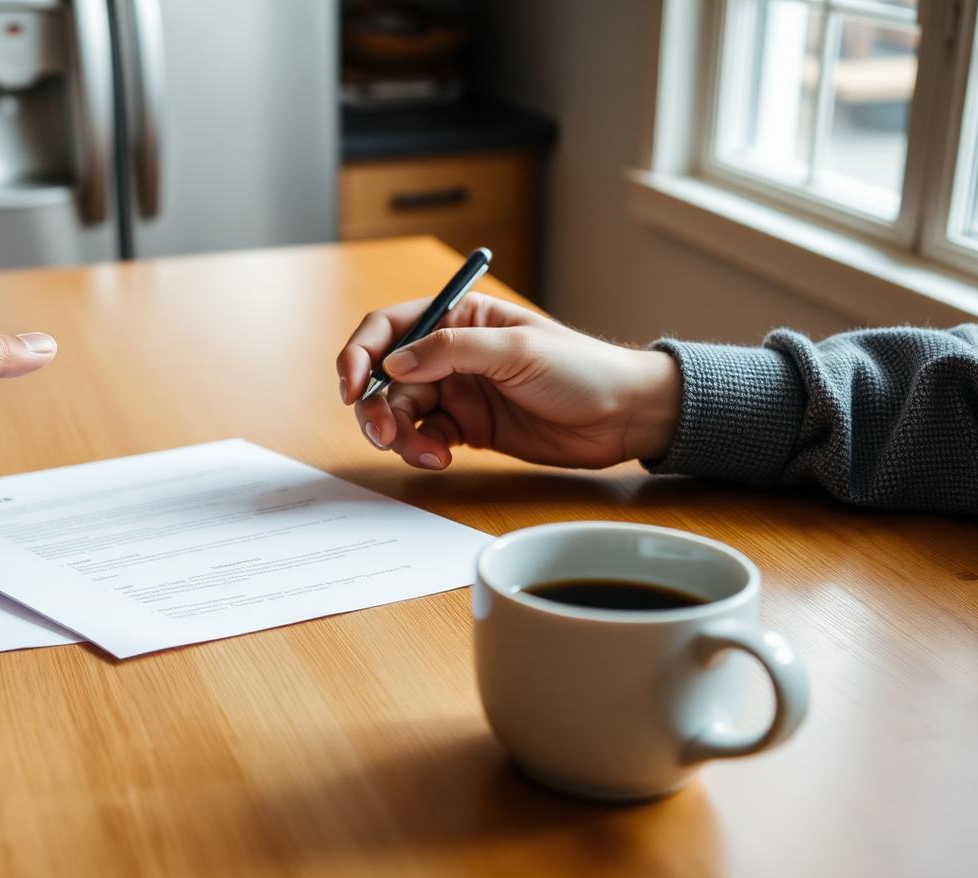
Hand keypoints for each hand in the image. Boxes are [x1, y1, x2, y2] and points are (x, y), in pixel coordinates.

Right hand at [335, 293, 679, 470]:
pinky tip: (442, 458)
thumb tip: (394, 363)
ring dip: (400, 435)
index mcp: (458, 319)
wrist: (625, 416)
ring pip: (400, 412)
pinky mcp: (466, 427)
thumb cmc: (582, 369)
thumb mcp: (519, 351)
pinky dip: (422, 450)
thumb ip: (453, 353)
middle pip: (384, 377)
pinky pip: (424, 437)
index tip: (352, 387)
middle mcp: (448, 353)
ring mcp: (456, 391)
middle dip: (375, 407)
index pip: (389, 329)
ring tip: (428, 454)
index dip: (360, 355)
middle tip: (384, 435)